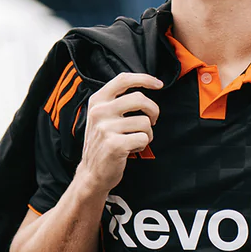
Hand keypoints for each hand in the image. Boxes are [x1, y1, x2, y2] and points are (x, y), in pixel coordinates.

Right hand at [78, 72, 162, 192]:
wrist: (92, 172)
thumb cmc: (102, 143)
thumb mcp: (102, 117)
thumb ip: (117, 101)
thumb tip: (145, 87)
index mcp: (97, 101)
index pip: (123, 79)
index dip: (144, 79)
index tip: (159, 84)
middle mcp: (100, 112)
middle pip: (140, 99)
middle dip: (153, 110)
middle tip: (153, 120)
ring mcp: (106, 128)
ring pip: (145, 122)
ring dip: (147, 133)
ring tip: (135, 140)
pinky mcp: (115, 144)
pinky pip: (144, 138)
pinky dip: (142, 145)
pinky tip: (131, 149)